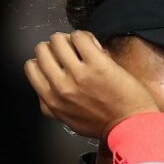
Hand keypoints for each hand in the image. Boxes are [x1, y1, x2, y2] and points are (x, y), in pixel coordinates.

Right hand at [24, 31, 158, 138]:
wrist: (131, 126)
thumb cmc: (104, 125)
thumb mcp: (69, 120)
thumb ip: (52, 107)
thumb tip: (42, 94)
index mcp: (51, 99)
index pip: (32, 67)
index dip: (44, 60)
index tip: (57, 61)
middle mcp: (60, 86)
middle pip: (42, 50)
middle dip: (55, 47)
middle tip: (71, 52)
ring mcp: (78, 74)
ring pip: (58, 39)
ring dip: (70, 39)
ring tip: (84, 48)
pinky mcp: (97, 64)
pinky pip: (80, 37)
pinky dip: (86, 37)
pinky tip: (95, 46)